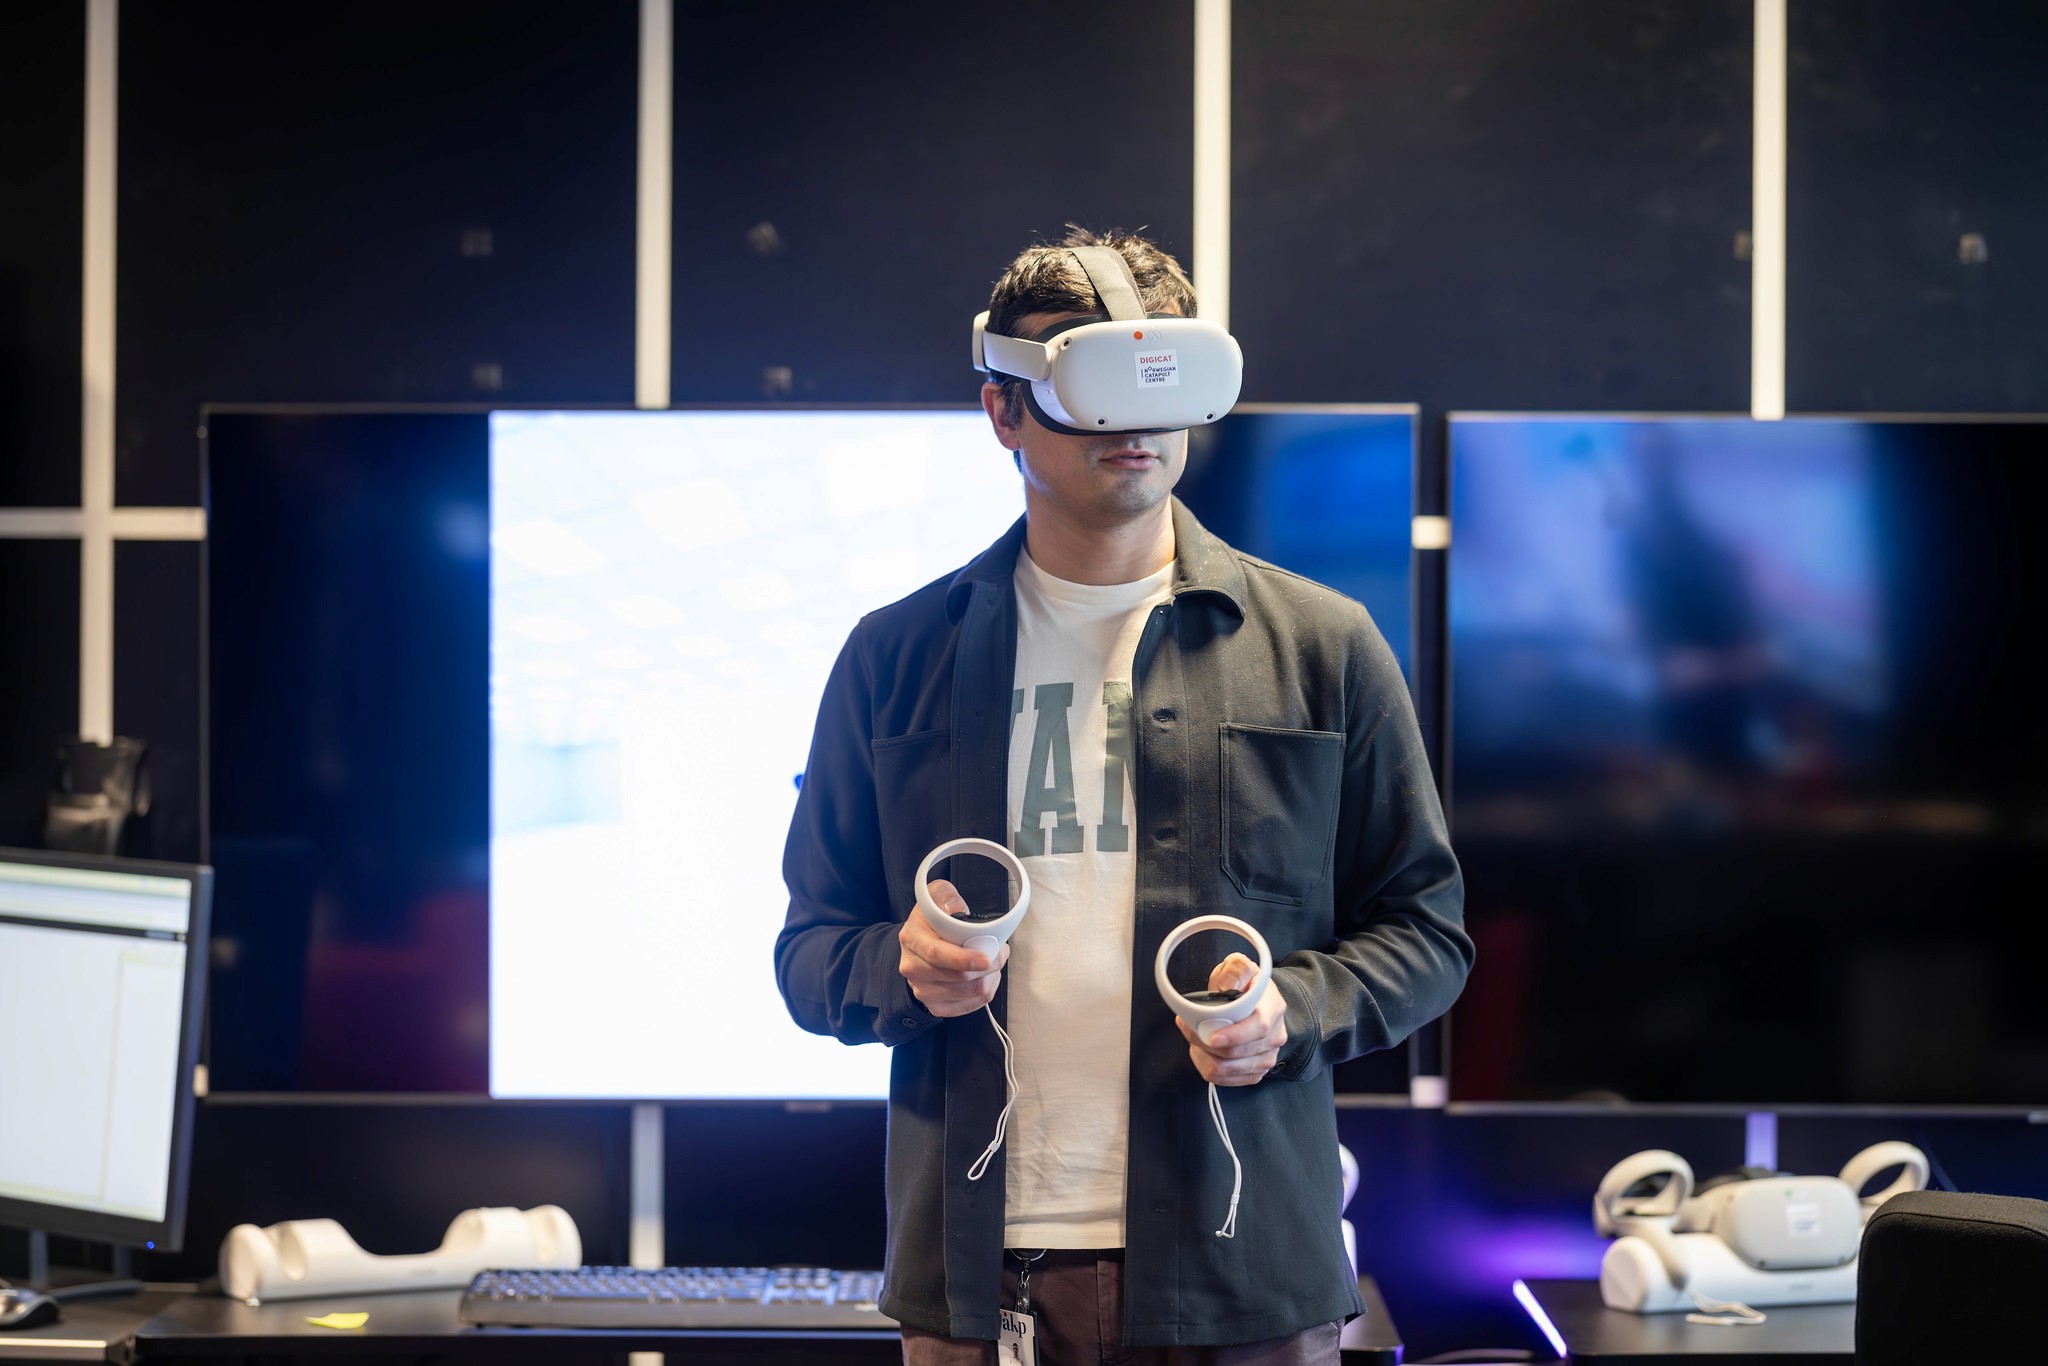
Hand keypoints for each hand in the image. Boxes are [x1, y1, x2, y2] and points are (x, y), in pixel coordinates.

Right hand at [898, 879, 1009, 1017]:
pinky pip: (969, 1006)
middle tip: (999, 952)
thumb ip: (946, 897)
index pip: (936, 954)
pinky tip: (984, 977)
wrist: (920, 943)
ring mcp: (922, 990)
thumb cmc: (932, 919)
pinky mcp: (935, 1006)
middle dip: (987, 966)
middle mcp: (912, 968)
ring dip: (988, 978)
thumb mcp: (936, 895)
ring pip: (968, 992)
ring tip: (992, 962)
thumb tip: (956, 910)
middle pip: (957, 978)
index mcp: (912, 939)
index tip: (985, 958)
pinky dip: (984, 992)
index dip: (963, 959)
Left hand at [1176, 951, 1286, 1085]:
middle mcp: (1275, 1037)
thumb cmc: (1246, 986)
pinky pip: (1225, 1080)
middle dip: (1205, 1043)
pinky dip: (1207, 1068)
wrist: (1259, 1003)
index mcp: (1273, 1009)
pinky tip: (1202, 1052)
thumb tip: (1224, 985)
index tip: (1212, 1037)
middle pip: (1238, 1053)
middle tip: (1187, 1027)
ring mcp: (1266, 1058)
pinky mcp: (1255, 1072)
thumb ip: (1235, 970)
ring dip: (1203, 1056)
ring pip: (1228, 1069)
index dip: (1235, 1036)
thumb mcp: (1240, 967)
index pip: (1259, 1028)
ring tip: (1193, 1039)